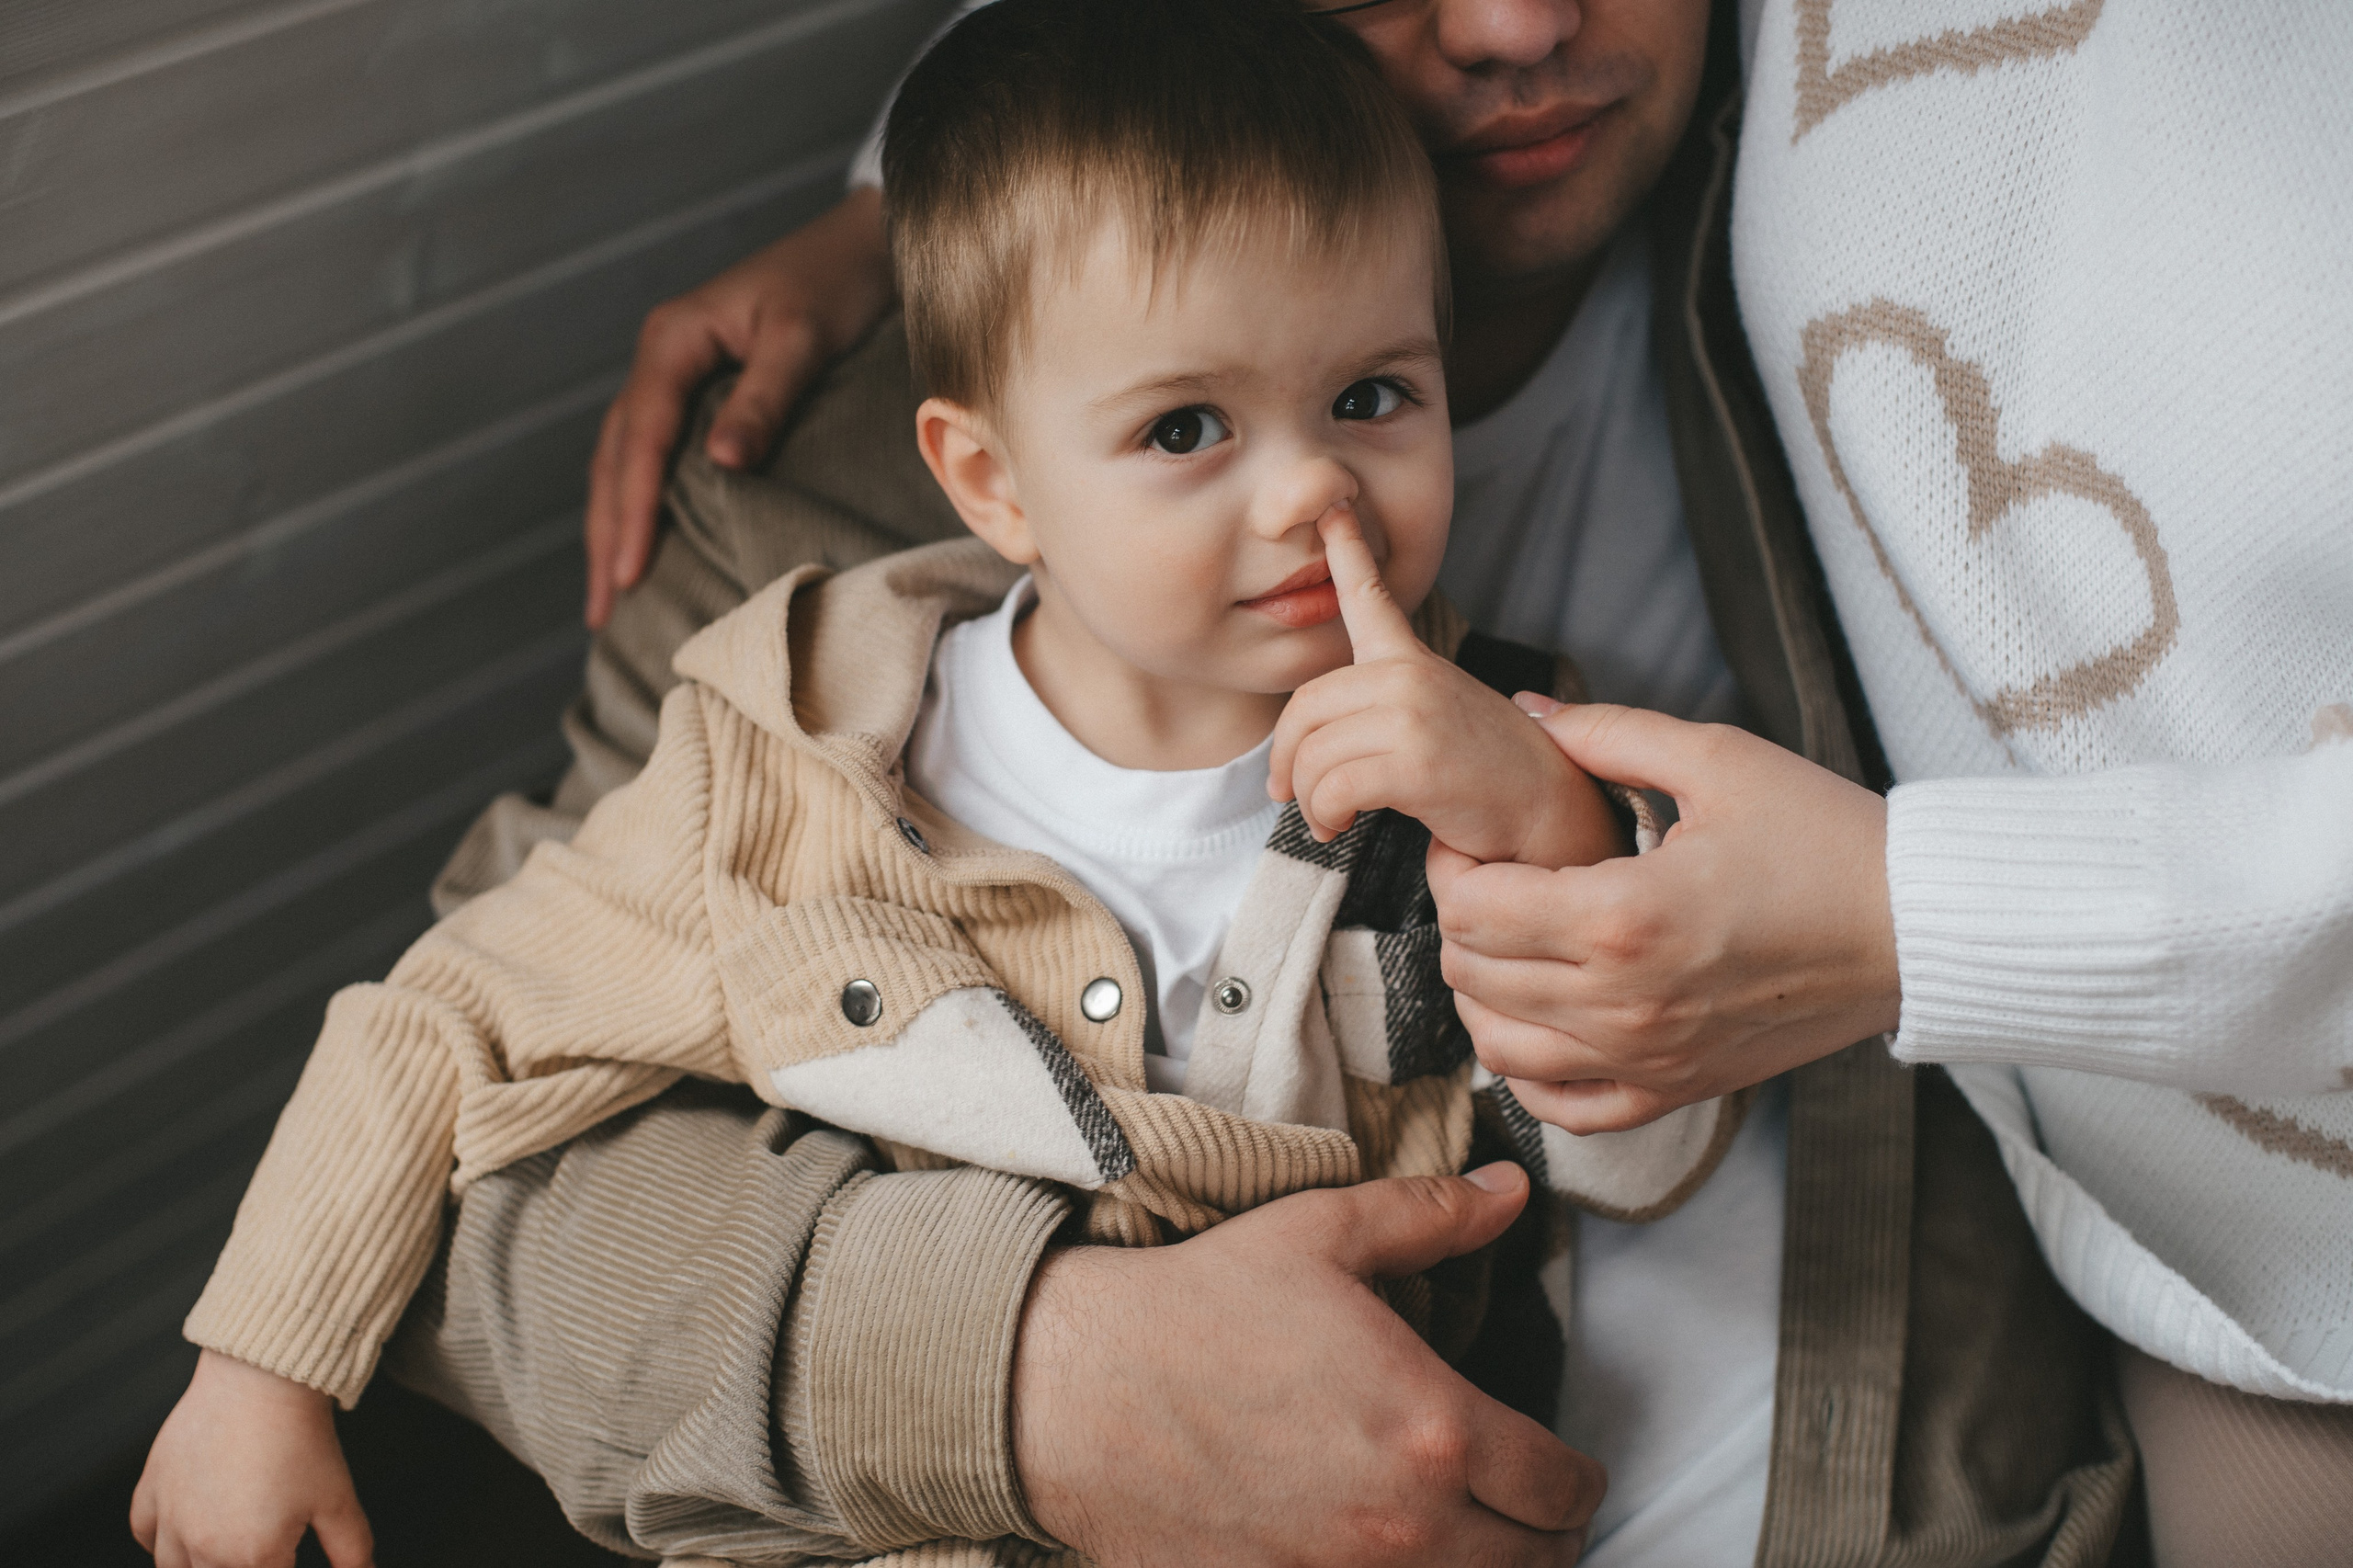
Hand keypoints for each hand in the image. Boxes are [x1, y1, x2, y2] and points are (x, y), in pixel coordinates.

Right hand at [131, 1349, 373, 1567]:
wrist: (261, 1378)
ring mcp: (170, 1517)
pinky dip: (163, 1538)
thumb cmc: (300, 1437)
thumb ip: (352, 1551)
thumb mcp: (339, 1501)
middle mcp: (202, 1545)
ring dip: (201, 1564)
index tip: (288, 1555)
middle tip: (261, 1547)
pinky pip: (145, 1533)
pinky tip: (187, 1530)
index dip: (281, 1567)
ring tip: (229, 1545)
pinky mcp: (151, 1488)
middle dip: (244, 1565)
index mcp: (252, 1556)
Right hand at [584, 187, 892, 626]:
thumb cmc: (836, 284)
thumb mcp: (803, 339)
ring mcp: (674, 370)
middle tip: (601, 611)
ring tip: (609, 593)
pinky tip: (644, 539)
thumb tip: (719, 464)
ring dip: (613, 524)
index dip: (631, 510)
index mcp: (672, 340)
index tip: (628, 573)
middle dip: (606, 535)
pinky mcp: (697, 386)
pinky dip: (639, 499)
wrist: (861, 242)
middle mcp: (661, 356)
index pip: (638, 439)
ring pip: (623, 458)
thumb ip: (763, 399)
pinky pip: (651, 451)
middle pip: (614, 457)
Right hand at [1013, 1163, 1601, 1565]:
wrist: (1076, 1391)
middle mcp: (1405, 1523)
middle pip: (1534, 1563)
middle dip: (1546, 1533)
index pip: (1559, 1486)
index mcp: (1432, 1427)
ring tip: (1473, 1535)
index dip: (1578, 1478)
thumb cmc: (1200, 1307)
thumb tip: (1512, 1191)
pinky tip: (1386, 1553)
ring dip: (1485, 1566)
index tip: (1566, 1468)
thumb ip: (1431, 1215)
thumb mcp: (1322, 1233)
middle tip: (1530, 1505)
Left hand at [1269, 510, 1622, 868]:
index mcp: (1412, 660)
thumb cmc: (1486, 772)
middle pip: (1304, 708)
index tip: (1330, 505)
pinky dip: (1324, 816)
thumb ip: (1382, 706)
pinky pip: (1332, 788)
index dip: (1346, 549)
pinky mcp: (1415, 761)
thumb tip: (1306, 747)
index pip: (1371, 597)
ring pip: (1312, 754)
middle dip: (1286, 760)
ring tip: (1327, 820)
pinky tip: (1340, 827)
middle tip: (1287, 794)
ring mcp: (1413, 714)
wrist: (1548, 808)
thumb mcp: (1439, 713)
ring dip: (1307, 800)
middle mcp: (1409, 676)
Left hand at [1428, 703, 1899, 1132]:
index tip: (1476, 838)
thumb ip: (1607, 735)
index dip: (1453, 868)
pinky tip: (1542, 1020)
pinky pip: (1565, 1108)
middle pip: (1472, 975)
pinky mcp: (1677, 1090)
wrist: (1917, 927)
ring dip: (1483, 993)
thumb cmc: (1825, 836)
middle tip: (1493, 879)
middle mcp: (1624, 1002)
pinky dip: (1530, 1072)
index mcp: (1623, 916)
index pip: (1471, 910)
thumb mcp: (1717, 760)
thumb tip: (1525, 709)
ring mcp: (1648, 1058)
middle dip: (1462, 920)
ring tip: (1511, 942)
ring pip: (1499, 1047)